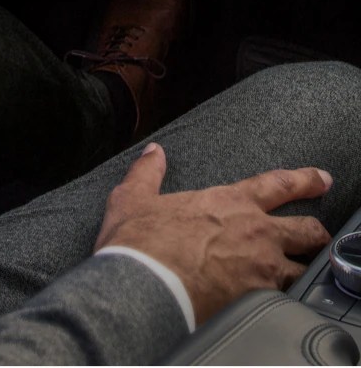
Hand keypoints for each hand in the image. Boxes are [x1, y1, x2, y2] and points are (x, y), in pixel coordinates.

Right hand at [95, 143, 332, 324]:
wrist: (145, 286)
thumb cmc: (140, 242)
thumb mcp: (133, 198)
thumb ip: (147, 172)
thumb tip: (153, 152)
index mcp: (229, 203)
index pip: (278, 184)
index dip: (305, 180)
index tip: (320, 179)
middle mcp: (255, 232)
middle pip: (307, 229)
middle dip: (316, 231)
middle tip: (318, 234)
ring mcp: (262, 268)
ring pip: (306, 268)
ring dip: (305, 268)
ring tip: (302, 273)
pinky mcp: (261, 299)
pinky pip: (289, 298)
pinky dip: (288, 299)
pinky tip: (281, 301)